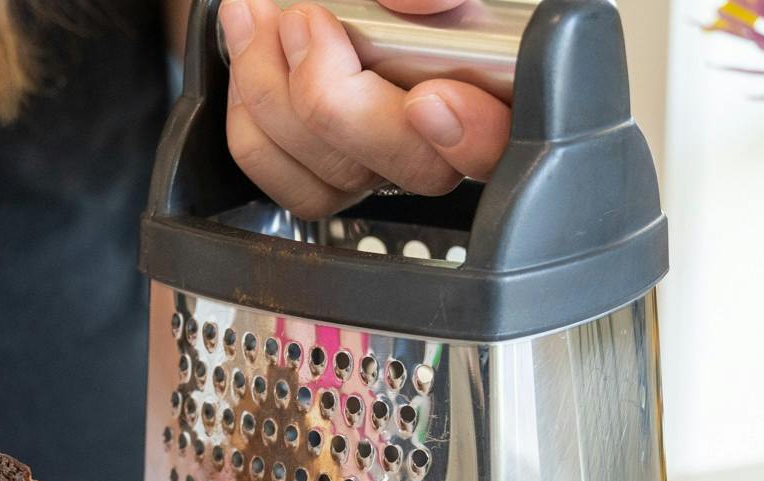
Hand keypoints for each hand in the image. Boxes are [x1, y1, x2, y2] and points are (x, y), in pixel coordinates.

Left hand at [220, 0, 512, 218]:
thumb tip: (416, 3)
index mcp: (498, 82)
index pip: (509, 138)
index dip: (473, 135)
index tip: (429, 98)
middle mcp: (448, 133)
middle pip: (417, 169)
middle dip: (342, 100)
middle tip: (305, 21)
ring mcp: (387, 156)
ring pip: (343, 176)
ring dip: (280, 97)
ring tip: (258, 17)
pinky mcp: (331, 167)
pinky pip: (290, 180)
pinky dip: (255, 120)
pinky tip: (253, 55)